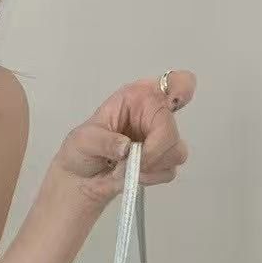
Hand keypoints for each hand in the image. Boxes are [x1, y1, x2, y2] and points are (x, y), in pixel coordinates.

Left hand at [54, 69, 195, 208]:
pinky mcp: (163, 161)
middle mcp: (154, 114)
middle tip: (128, 158)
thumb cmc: (81, 150)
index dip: (181, 89)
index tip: (173, 104)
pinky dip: (150, 177)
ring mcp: (162, 138)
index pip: (176, 82)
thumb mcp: (84, 140)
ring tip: (124, 167)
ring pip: (176, 152)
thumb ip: (104, 141)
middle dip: (151, 150)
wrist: (79, 180)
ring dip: (149, 165)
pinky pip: (170, 171)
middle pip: (173, 129)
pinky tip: (132, 174)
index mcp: (138, 97)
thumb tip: (126, 147)